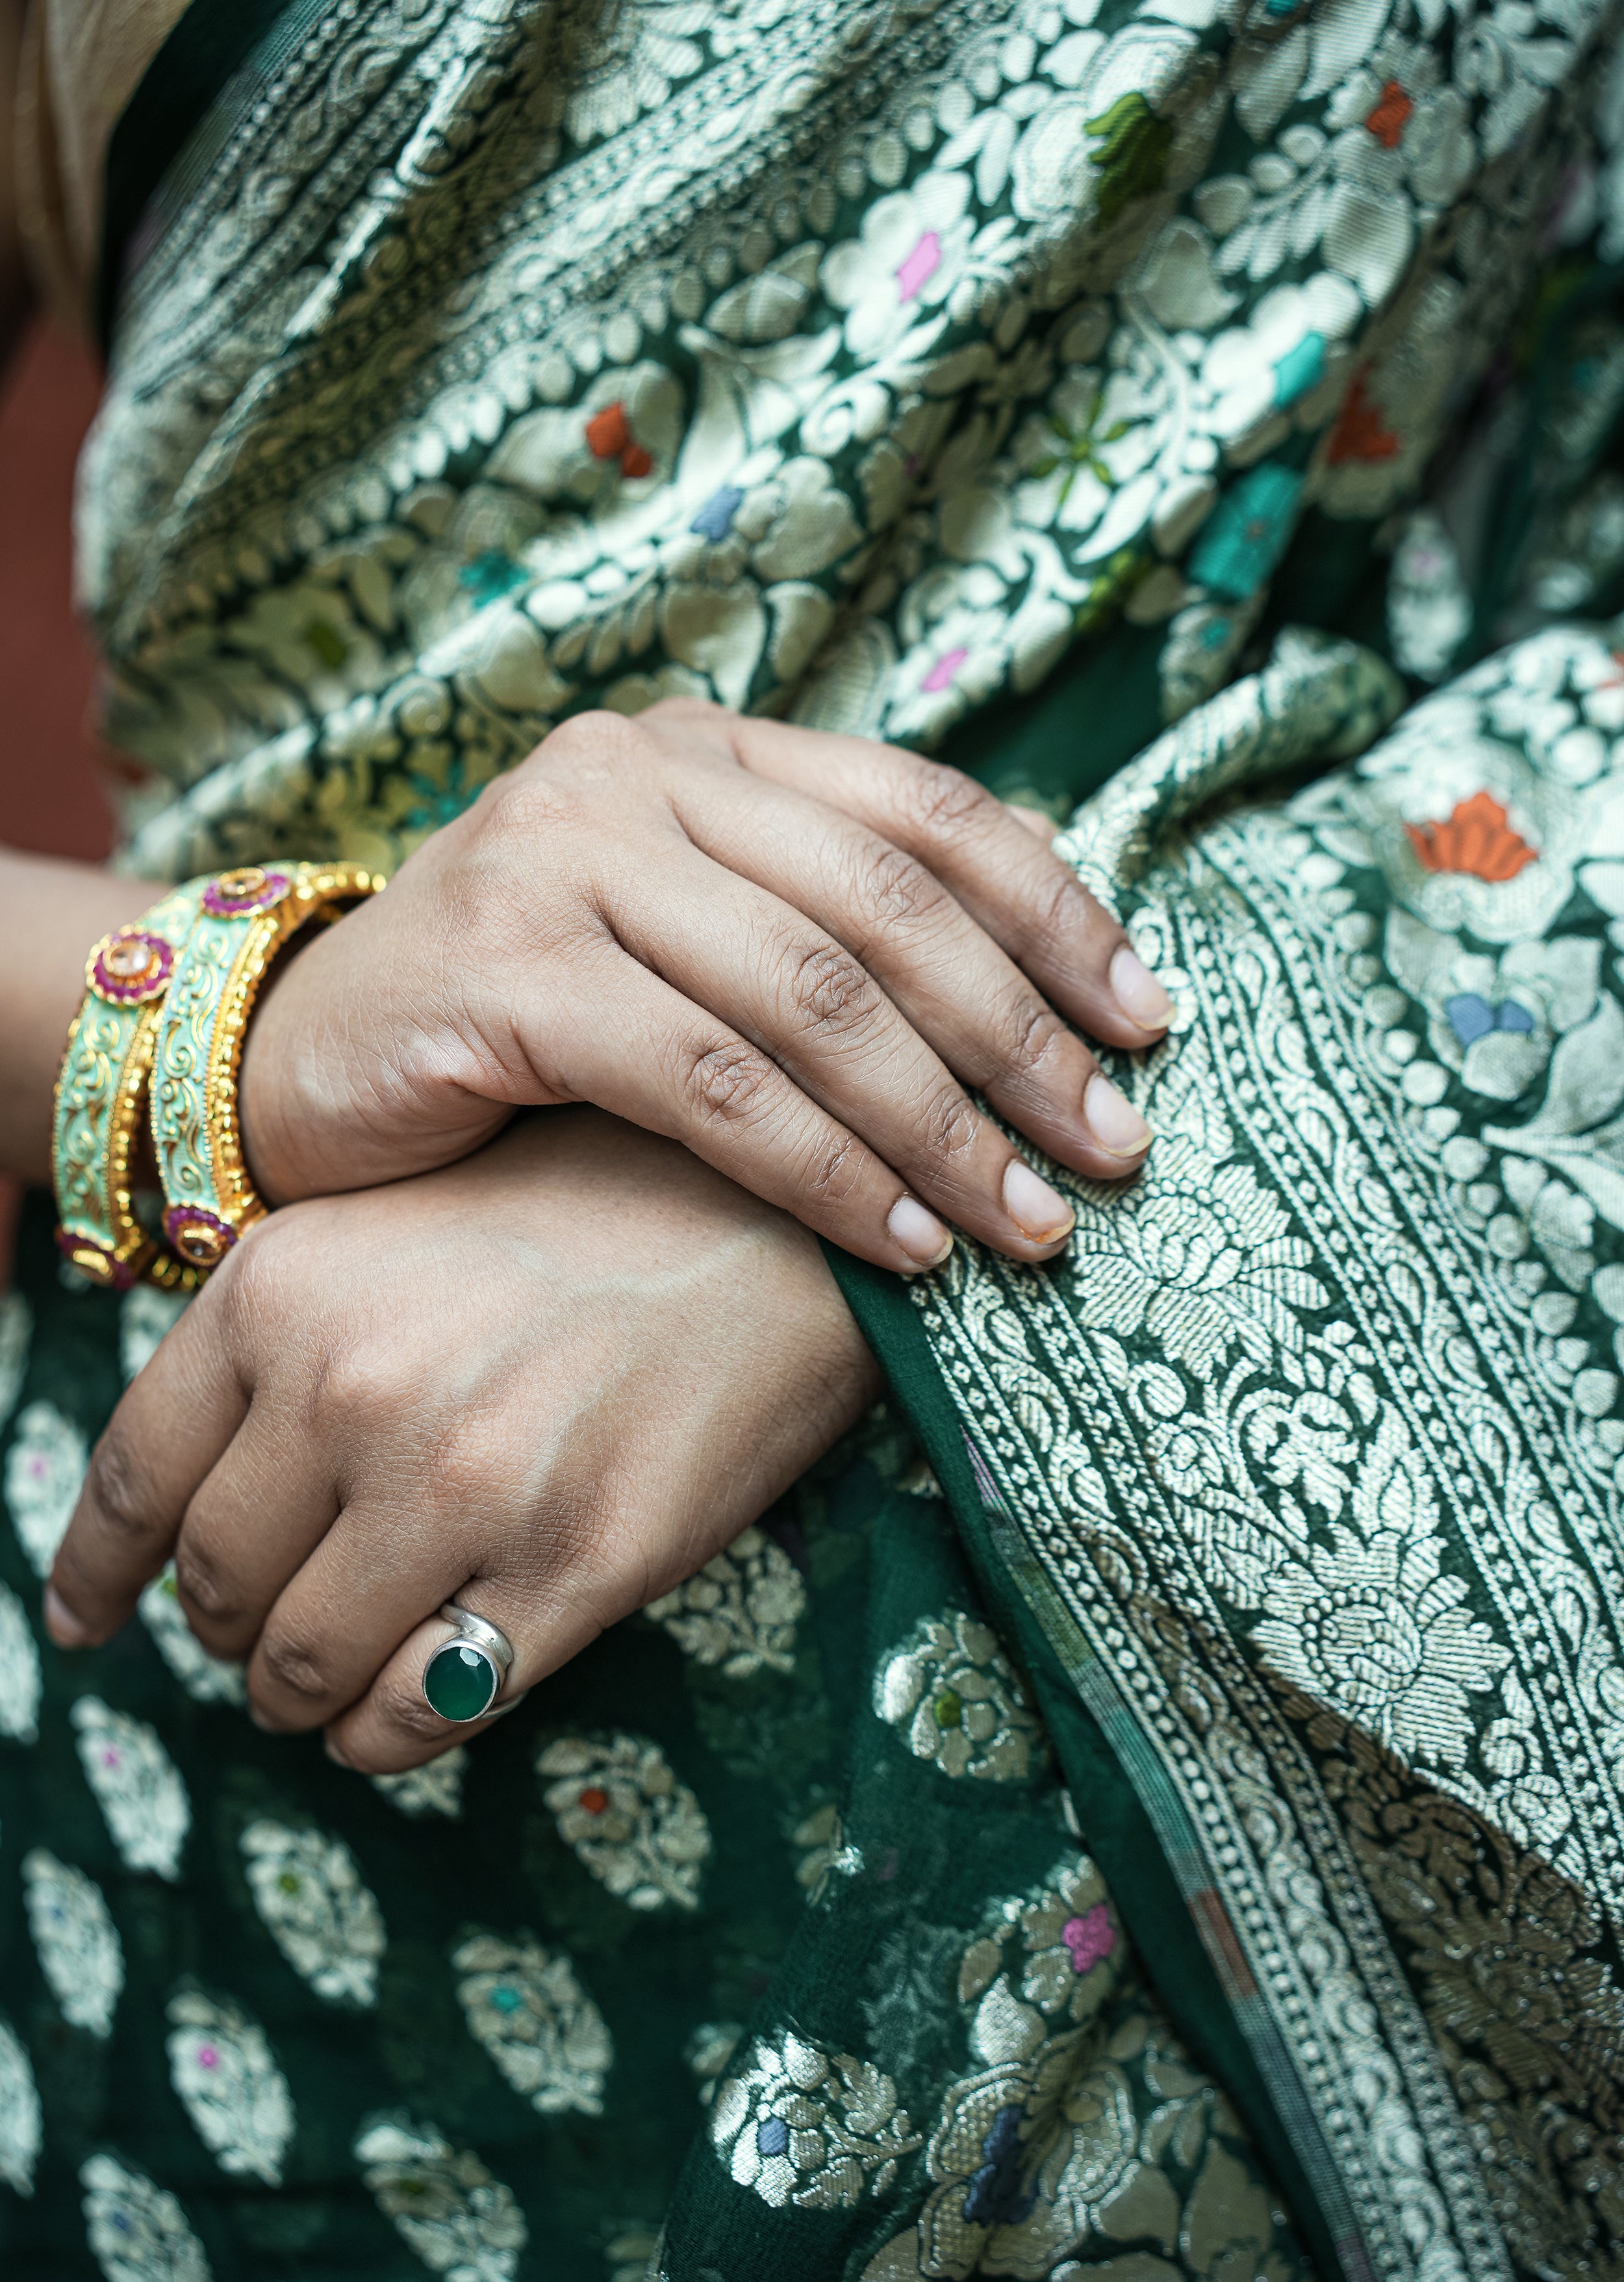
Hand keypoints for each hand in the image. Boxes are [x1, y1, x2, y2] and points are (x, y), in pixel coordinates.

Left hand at [45, 1110, 880, 1769]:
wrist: (781, 1218)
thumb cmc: (587, 1217)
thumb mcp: (388, 1234)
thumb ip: (277, 1344)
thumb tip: (183, 1500)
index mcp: (284, 1291)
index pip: (139, 1480)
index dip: (95, 1574)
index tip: (83, 1625)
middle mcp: (355, 1389)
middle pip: (218, 1586)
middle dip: (227, 1630)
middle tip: (263, 1633)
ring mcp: (466, 1486)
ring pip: (304, 1669)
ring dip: (299, 1696)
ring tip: (326, 1684)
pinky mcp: (578, 1566)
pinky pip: (428, 1711)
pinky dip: (392, 1732)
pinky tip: (407, 1707)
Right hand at [240, 698, 1166, 1273]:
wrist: (295, 1058)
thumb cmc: (523, 1021)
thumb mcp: (678, 943)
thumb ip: (813, 938)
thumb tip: (1031, 1016)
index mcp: (704, 749)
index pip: (925, 809)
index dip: (1056, 913)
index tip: (1146, 1021)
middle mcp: (636, 773)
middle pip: (888, 903)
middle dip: (1021, 1038)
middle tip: (1112, 1147)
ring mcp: (560, 859)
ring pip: (810, 995)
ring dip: (941, 1124)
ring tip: (1028, 1225)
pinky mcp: (505, 973)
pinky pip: (710, 1080)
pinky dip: (822, 1169)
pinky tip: (899, 1245)